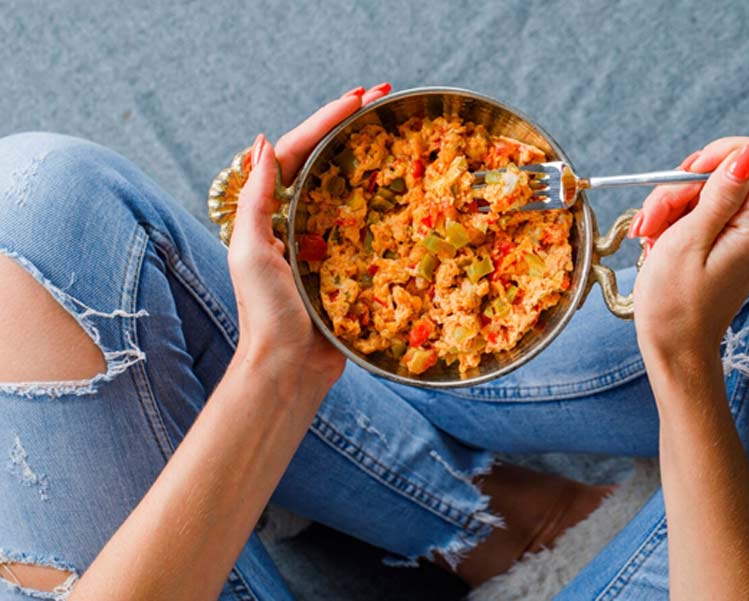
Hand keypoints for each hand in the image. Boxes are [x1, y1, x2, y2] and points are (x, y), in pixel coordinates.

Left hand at [227, 83, 391, 392]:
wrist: (290, 368)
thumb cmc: (266, 314)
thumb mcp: (250, 252)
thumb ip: (255, 200)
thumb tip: (260, 142)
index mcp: (270, 212)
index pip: (297, 151)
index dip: (325, 120)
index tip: (358, 98)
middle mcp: (297, 219)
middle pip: (324, 159)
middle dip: (351, 126)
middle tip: (385, 97)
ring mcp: (324, 240)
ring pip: (348, 185)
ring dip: (369, 154)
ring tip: (396, 128)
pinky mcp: (347, 264)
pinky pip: (366, 223)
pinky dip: (383, 200)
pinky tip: (404, 186)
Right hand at [629, 137, 748, 359]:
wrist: (674, 347)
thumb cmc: (675, 304)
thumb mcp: (688, 242)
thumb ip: (719, 194)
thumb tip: (748, 153)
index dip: (723, 154)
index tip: (688, 175)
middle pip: (727, 171)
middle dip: (682, 187)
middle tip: (652, 220)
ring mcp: (747, 233)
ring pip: (708, 189)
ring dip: (670, 205)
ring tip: (649, 237)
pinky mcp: (730, 240)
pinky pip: (703, 209)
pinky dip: (675, 219)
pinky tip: (658, 242)